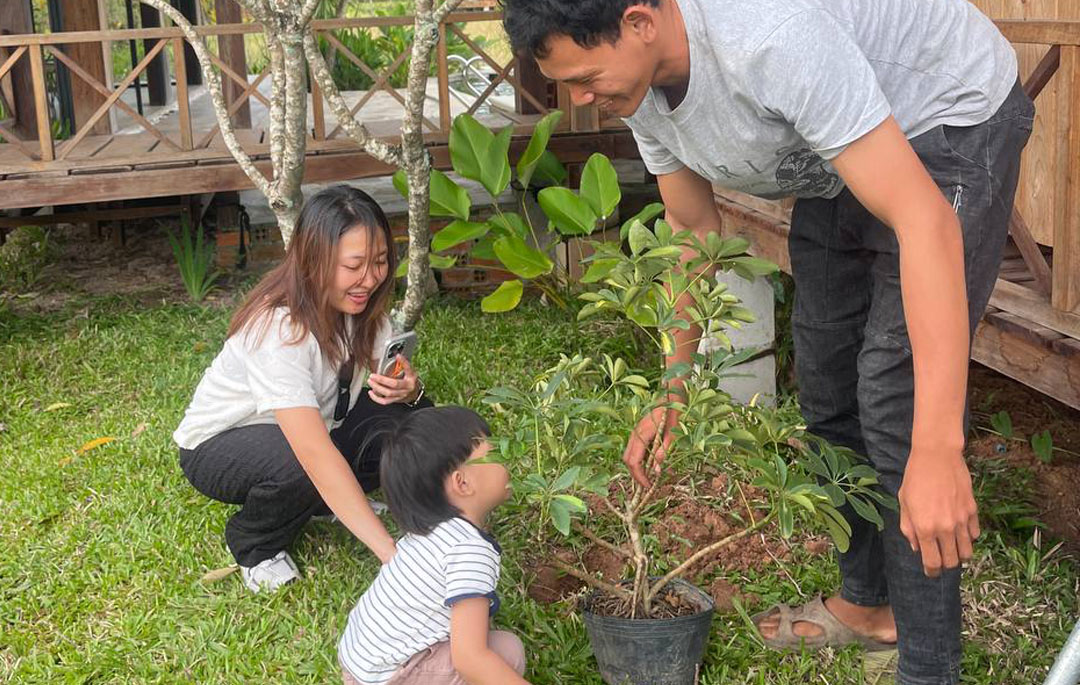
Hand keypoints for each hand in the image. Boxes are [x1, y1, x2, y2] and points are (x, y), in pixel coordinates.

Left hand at [367, 355, 418, 404]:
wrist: (413, 392)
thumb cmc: (409, 380)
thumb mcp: (409, 371)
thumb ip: (402, 365)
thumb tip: (394, 356)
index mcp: (411, 377)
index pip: (408, 369)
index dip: (404, 362)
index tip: (398, 356)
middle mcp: (407, 387)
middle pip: (394, 384)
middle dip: (382, 379)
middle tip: (372, 375)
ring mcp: (401, 395)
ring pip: (388, 393)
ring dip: (377, 387)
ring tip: (370, 381)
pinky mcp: (396, 400)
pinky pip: (385, 401)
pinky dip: (376, 398)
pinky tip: (371, 392)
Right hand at [622, 403, 679, 487]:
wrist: (673, 396)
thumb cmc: (674, 413)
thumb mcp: (673, 435)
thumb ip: (663, 452)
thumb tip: (656, 471)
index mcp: (642, 435)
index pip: (634, 462)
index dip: (639, 476)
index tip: (648, 486)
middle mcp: (635, 434)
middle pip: (628, 459)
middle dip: (636, 474)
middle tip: (647, 485)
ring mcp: (636, 432)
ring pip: (630, 454)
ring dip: (638, 467)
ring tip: (650, 476)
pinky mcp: (640, 431)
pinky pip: (635, 448)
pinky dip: (641, 458)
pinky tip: (652, 463)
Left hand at [898, 445, 979, 576]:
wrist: (937, 456)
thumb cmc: (915, 478)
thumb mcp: (904, 503)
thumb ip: (908, 528)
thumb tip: (916, 547)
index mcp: (924, 528)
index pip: (932, 562)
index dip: (931, 571)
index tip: (930, 571)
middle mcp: (945, 528)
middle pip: (952, 562)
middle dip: (945, 564)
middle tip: (940, 558)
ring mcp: (961, 520)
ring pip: (967, 551)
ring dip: (959, 554)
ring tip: (951, 548)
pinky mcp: (973, 511)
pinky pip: (975, 534)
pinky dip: (968, 537)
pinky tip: (960, 531)